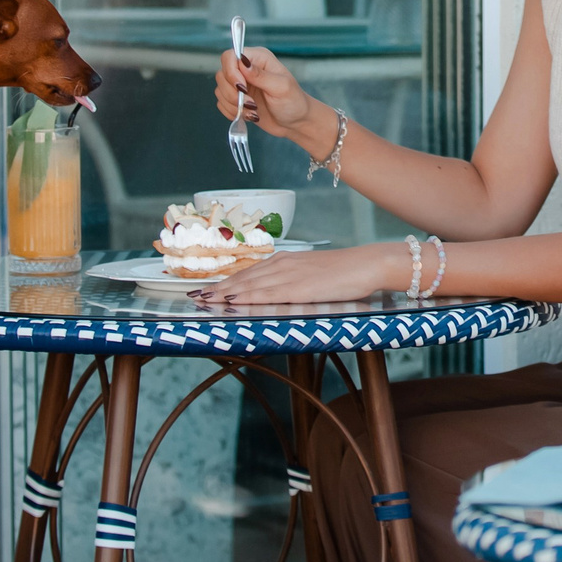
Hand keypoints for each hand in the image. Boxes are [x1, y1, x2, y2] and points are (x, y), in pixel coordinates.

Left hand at [190, 243, 404, 307]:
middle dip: (218, 288)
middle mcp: (282, 264)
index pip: (248, 273)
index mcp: (285, 261)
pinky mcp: (299, 288)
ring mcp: (290, 275)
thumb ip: (293, 281)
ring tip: (205, 300)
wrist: (367, 264)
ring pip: (250, 284)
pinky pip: (268, 293)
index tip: (206, 289)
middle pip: (243, 277)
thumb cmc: (345, 272)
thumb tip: (277, 291)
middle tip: (194, 296)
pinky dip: (247, 296)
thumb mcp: (313, 274)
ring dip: (225, 292)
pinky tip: (234, 300)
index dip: (226, 282)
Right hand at [212, 44, 317, 140]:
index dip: (231, 73)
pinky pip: (222, 104)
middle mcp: (246, 68)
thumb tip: (242, 62)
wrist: (295, 123)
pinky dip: (232, 112)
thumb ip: (260, 75)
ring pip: (220, 91)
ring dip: (234, 105)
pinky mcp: (236, 99)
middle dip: (233, 94)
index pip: (230, 56)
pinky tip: (248, 115)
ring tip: (253, 111)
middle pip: (222, 75)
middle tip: (252, 104)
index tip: (243, 88)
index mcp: (257, 58)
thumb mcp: (281, 87)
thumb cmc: (294, 102)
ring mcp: (240, 84)